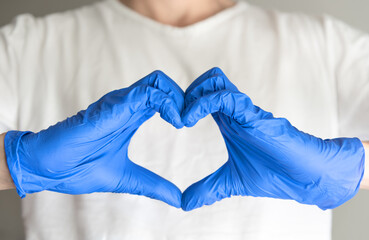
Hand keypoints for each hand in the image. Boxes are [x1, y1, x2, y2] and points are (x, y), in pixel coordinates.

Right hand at [4, 70, 183, 207]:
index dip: (181, 107)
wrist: (47, 168)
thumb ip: (153, 185)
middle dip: (184, 98)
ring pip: (157, 82)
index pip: (162, 98)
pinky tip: (175, 121)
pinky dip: (166, 103)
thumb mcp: (127, 178)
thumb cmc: (78, 168)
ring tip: (183, 122)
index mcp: (131, 116)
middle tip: (191, 120)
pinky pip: (145, 93)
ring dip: (177, 99)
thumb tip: (178, 199)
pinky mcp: (111, 107)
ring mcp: (119, 104)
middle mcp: (127, 105)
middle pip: (163, 84)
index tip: (189, 126)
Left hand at [181, 67, 364, 210]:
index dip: (184, 102)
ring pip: (215, 82)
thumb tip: (183, 203)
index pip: (203, 96)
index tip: (172, 122)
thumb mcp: (231, 183)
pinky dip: (202, 104)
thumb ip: (207, 189)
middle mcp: (235, 111)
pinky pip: (226, 97)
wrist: (304, 179)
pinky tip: (190, 121)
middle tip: (174, 116)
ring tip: (182, 119)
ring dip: (192, 95)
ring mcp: (245, 111)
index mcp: (228, 121)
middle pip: (208, 81)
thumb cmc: (274, 175)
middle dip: (185, 93)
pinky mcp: (255, 116)